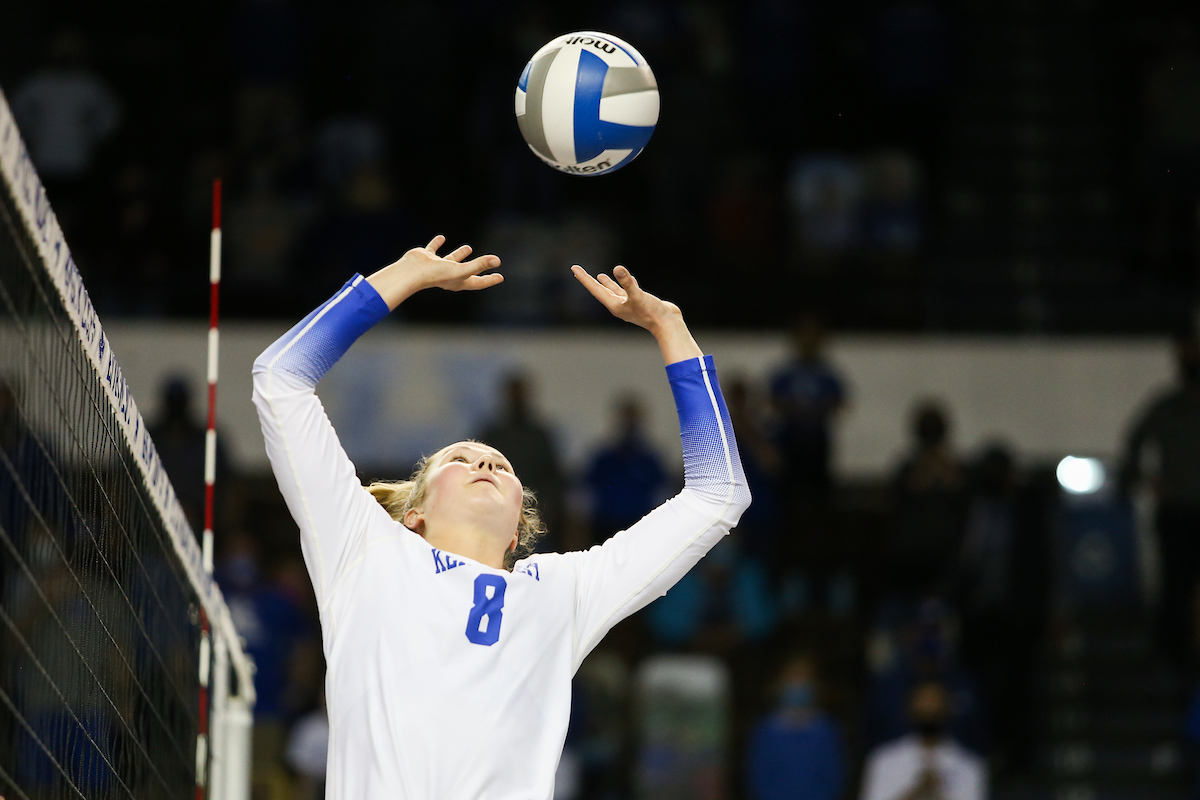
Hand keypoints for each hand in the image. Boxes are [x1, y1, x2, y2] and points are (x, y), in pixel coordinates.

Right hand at [367, 235, 501, 309]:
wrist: (412, 272)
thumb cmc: (437, 275)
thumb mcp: (462, 269)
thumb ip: (479, 264)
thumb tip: (498, 261)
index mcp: (459, 281)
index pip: (478, 281)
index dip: (490, 279)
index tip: (500, 277)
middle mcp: (450, 275)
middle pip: (468, 271)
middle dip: (478, 268)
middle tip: (489, 264)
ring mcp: (438, 266)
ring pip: (452, 260)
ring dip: (460, 254)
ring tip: (469, 247)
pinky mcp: (427, 257)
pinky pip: (434, 249)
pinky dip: (437, 243)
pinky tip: (442, 237)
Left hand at [571, 265, 701, 364]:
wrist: (668, 324)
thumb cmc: (652, 313)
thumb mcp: (638, 295)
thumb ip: (627, 282)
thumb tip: (617, 268)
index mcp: (614, 305)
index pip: (595, 289)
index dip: (584, 278)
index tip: (573, 267)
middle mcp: (619, 305)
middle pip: (600, 290)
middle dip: (589, 280)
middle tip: (577, 271)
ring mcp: (629, 304)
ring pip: (614, 291)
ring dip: (606, 284)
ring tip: (599, 276)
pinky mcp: (639, 302)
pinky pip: (628, 291)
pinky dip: (624, 284)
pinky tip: (626, 278)